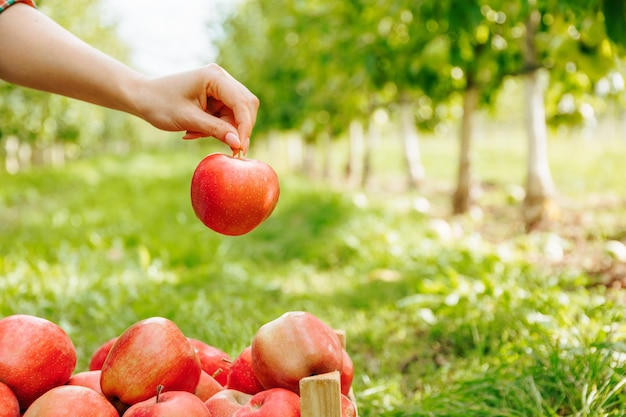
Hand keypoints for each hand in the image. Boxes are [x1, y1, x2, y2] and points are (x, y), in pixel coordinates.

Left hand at [135, 64, 258, 153]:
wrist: (142, 97)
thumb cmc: (160, 104)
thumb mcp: (188, 120)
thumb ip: (216, 130)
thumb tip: (238, 143)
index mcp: (214, 77)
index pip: (241, 102)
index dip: (245, 126)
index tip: (240, 148)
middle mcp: (221, 78)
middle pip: (246, 106)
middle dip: (239, 129)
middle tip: (231, 150)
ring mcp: (219, 86)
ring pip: (237, 113)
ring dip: (224, 129)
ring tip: (196, 134)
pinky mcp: (216, 96)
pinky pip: (227, 116)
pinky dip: (216, 127)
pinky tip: (195, 130)